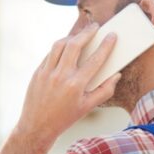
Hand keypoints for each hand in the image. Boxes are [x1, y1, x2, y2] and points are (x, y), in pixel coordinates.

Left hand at [15, 23, 120, 145]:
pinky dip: (59, 48)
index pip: (95, 59)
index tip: (112, 36)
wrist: (37, 126)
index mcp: (76, 85)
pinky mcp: (37, 73)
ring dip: (71, 36)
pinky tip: (65, 47)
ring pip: (59, 45)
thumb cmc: (65, 118)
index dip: (106, 45)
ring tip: (80, 35)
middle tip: (95, 27)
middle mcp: (61, 76)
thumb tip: (116, 74)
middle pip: (75, 45)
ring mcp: (47, 73)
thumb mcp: (88, 107)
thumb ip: (105, 90)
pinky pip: (49, 54)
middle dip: (87, 32)